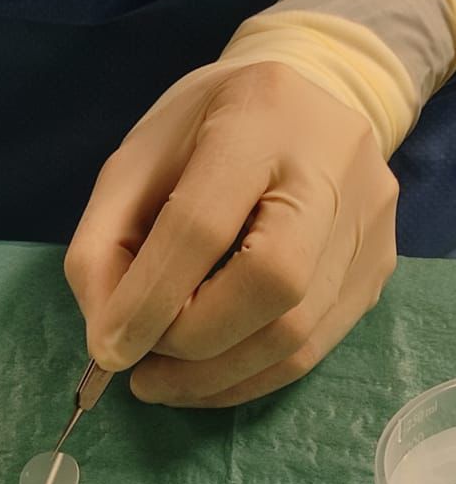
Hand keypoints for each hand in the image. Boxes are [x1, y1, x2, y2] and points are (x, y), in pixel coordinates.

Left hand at [65, 61, 397, 405]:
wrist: (307, 101)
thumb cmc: (208, 132)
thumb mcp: (137, 161)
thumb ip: (104, 245)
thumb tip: (109, 341)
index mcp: (260, 115)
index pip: (204, 224)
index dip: (151, 298)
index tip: (110, 350)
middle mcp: (334, 164)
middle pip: (272, 284)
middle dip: (194, 342)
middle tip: (143, 367)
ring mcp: (367, 221)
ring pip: (296, 333)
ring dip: (216, 376)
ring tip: (163, 382)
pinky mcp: (378, 268)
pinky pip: (314, 349)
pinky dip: (249, 378)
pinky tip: (206, 377)